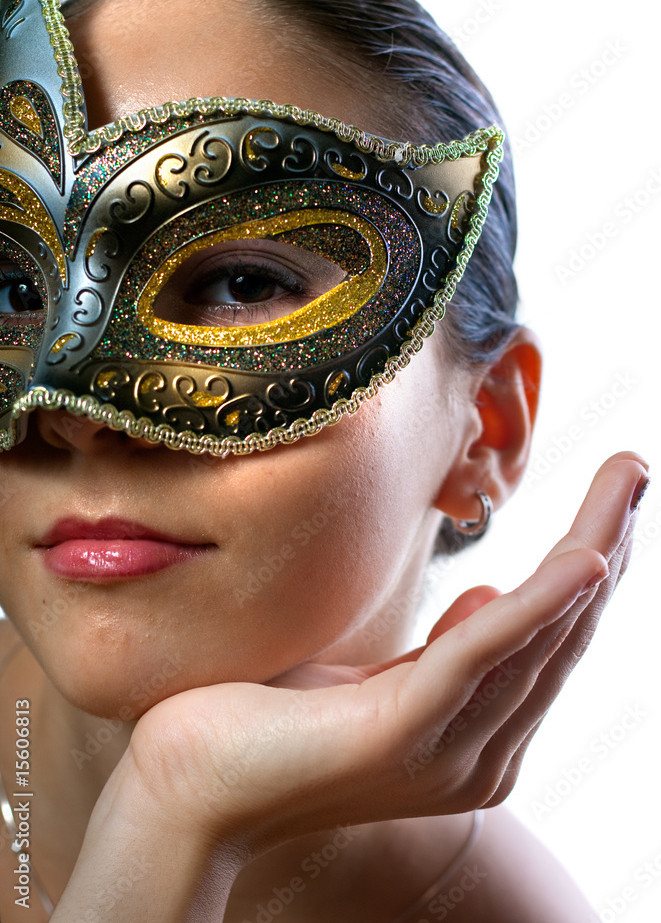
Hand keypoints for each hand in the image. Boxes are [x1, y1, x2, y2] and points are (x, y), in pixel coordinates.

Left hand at [122, 451, 646, 854]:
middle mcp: (478, 753)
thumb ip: (438, 652)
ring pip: (536, 635)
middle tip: (632, 470)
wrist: (183, 788)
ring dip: (591, 550)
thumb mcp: (369, 677)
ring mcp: (445, 750)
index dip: (584, 570)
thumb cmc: (262, 722)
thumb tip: (493, 591)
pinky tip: (584, 560)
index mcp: (471, 737)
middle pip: (559, 634)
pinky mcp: (401, 733)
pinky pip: (480, 657)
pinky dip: (537, 606)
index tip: (612, 505)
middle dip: (607, 544)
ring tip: (625, 480)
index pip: (545, 643)